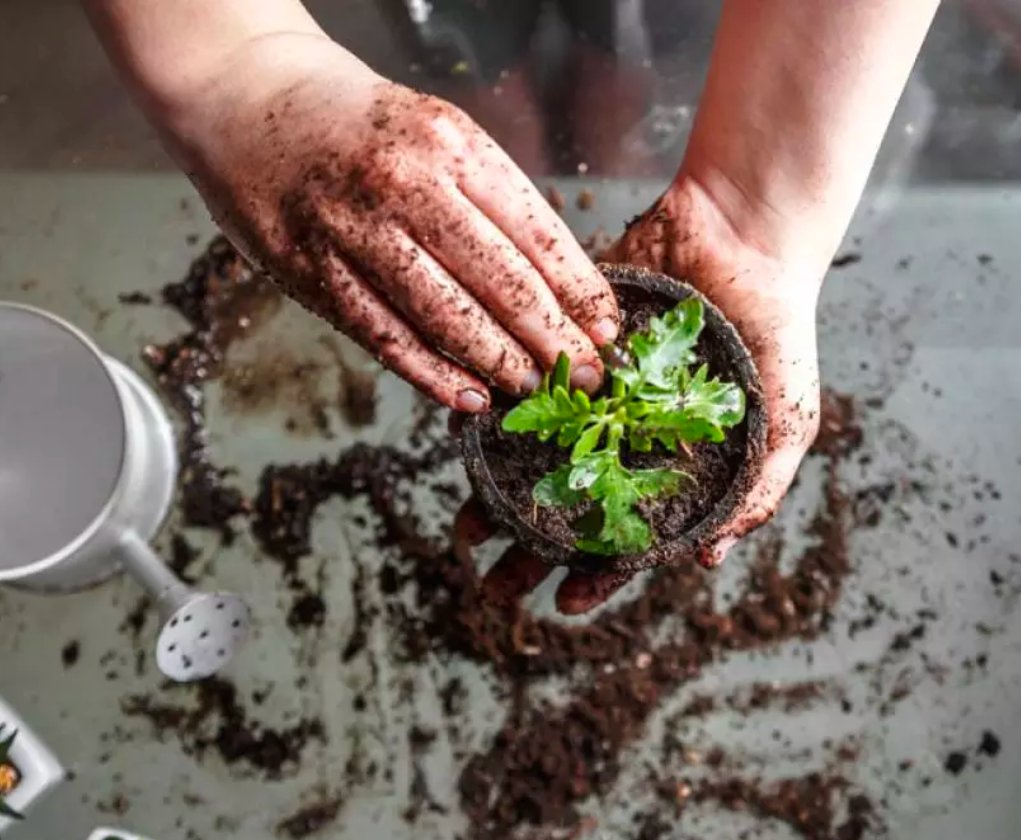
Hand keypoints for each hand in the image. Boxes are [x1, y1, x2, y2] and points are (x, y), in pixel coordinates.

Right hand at [174, 34, 616, 410]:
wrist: (244, 93)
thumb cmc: (356, 119)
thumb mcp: (437, 130)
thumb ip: (489, 198)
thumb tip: (554, 282)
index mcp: (452, 144)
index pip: (536, 233)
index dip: (579, 291)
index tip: (608, 329)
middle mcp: (406, 186)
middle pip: (500, 282)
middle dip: (554, 339)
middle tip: (588, 377)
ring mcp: (354, 231)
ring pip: (445, 317)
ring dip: (500, 363)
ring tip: (536, 389)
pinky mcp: (311, 271)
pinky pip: (384, 336)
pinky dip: (432, 374)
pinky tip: (468, 396)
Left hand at [454, 175, 822, 614]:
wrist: (745, 234)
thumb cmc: (778, 330)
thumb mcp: (788, 420)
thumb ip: (758, 490)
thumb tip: (709, 559)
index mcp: (672, 465)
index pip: (630, 535)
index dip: (598, 573)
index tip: (563, 602)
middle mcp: (624, 437)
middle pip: (571, 506)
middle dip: (530, 547)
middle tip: (492, 579)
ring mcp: (591, 394)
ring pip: (534, 455)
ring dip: (497, 492)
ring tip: (464, 524)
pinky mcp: (566, 347)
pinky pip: (521, 384)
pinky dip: (492, 411)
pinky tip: (463, 437)